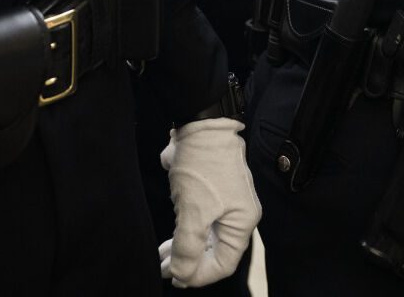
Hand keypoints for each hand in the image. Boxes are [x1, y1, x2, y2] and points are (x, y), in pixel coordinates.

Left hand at [157, 117, 260, 287]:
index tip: (175, 278)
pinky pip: (199, 222)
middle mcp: (237, 215)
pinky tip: (168, 239)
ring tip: (162, 258)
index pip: (223, 263)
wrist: (200, 125)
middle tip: (164, 270)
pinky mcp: (210, 193)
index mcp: (242, 223)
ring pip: (204, 237)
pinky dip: (184, 233)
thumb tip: (181, 273)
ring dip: (183, 249)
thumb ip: (187, 247)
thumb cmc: (203, 167)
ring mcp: (224, 204)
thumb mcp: (194, 211)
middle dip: (189, 263)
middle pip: (214, 252)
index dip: (199, 275)